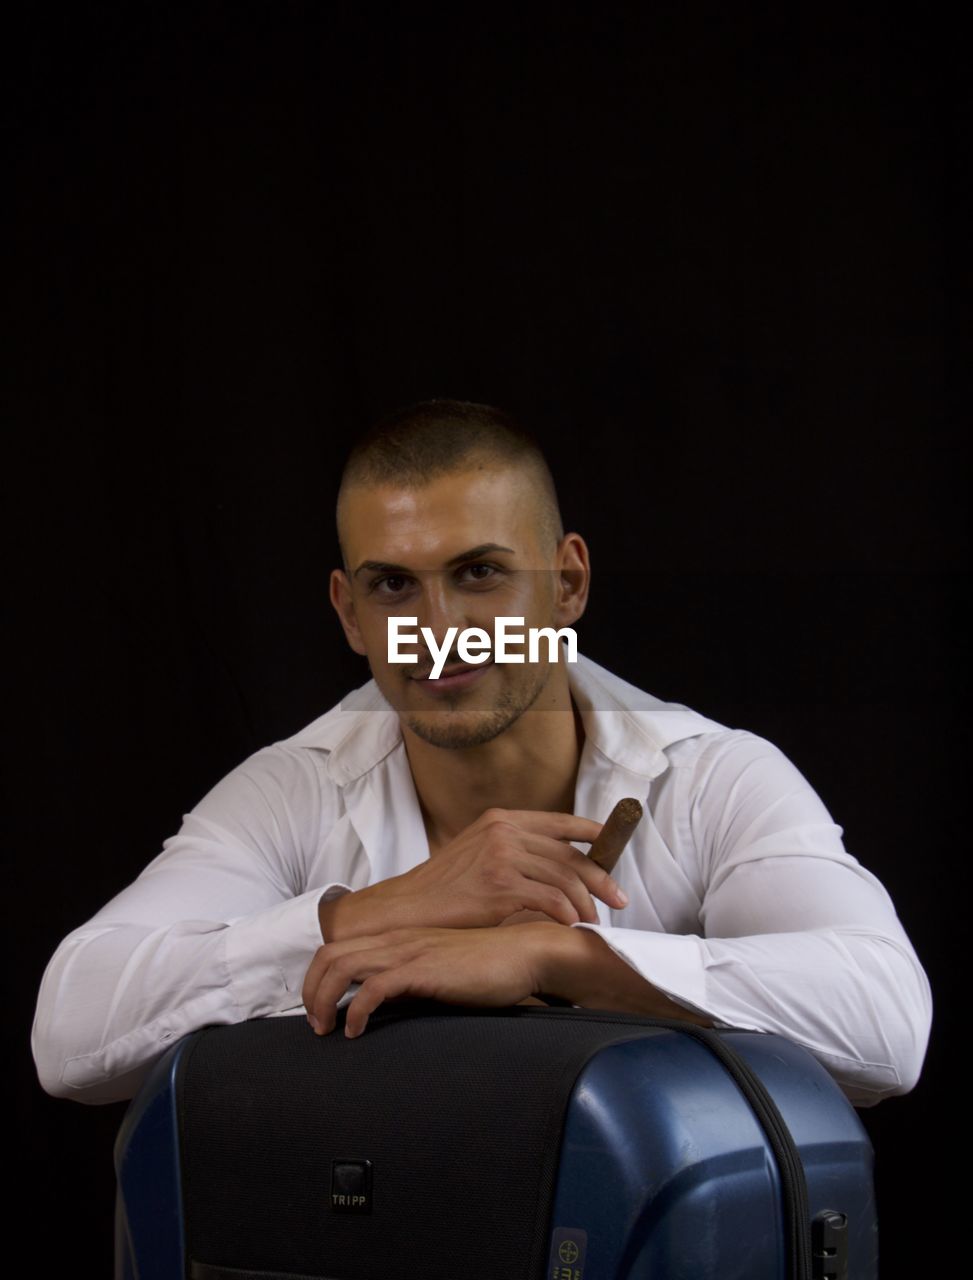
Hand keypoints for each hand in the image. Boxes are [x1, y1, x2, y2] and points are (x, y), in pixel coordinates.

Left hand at [302, 923, 548, 1037]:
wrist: (523, 955)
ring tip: (326, 1030)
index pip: (337, 948)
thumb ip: (411, 981)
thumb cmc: (486, 968)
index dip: (317, 979)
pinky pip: (374, 987)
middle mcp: (397, 940)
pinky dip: (356, 1010)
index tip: (319, 1012)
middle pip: (328, 955)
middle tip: (315, 1025)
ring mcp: (409, 951)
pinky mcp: (424, 969)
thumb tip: (386, 1007)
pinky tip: (356, 1031)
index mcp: (398, 938)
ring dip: (324, 1000)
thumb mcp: (438, 971)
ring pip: (342, 967)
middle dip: (310, 991)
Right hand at [320, 808, 628, 940]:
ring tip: (593, 922)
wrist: (408, 909)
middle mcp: (505, 830)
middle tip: (620, 900)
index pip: (561, 821)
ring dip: (585, 904)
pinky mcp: (501, 884)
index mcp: (502, 818)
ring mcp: (502, 855)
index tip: (614, 847)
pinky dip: (567, 915)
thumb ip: (513, 850)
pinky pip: (550, 900)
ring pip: (564, 878)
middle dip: (601, 878)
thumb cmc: (444, 890)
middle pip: (570, 853)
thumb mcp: (478, 853)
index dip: (594, 832)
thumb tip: (554, 866)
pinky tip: (570, 926)